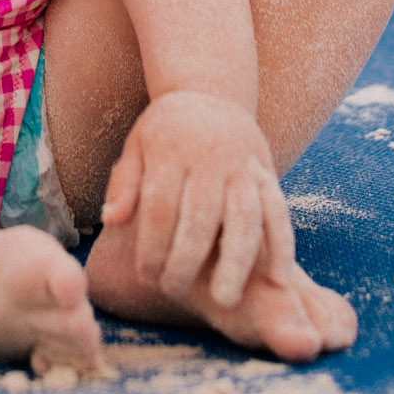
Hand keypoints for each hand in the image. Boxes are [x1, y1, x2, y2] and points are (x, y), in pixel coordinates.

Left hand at [101, 90, 291, 312]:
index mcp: (171, 148)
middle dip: (187, 258)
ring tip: (226, 300)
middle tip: (175, 290)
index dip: (152, 243)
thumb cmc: (166, 130)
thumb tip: (110, 219)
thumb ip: (125, 183)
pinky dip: (283, 245)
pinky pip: (279, 211)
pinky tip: (278, 280)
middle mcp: (210, 156)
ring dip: (237, 261)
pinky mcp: (268, 172)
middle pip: (201, 215)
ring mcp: (243, 165)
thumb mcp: (137, 145)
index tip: (146, 276)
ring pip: (245, 216)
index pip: (160, 203)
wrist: (211, 93)